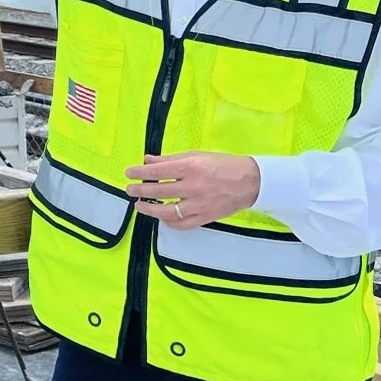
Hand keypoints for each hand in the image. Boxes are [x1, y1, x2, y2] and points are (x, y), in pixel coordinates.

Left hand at [125, 152, 259, 229]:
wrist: (251, 182)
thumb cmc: (223, 165)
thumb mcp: (197, 155)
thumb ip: (171, 159)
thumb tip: (147, 160)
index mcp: (192, 167)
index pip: (158, 171)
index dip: (140, 173)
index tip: (129, 173)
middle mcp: (194, 186)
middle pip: (159, 191)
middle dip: (140, 190)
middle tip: (130, 189)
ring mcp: (200, 204)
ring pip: (167, 211)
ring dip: (149, 208)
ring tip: (139, 205)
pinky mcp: (206, 217)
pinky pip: (182, 224)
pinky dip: (169, 222)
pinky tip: (161, 217)